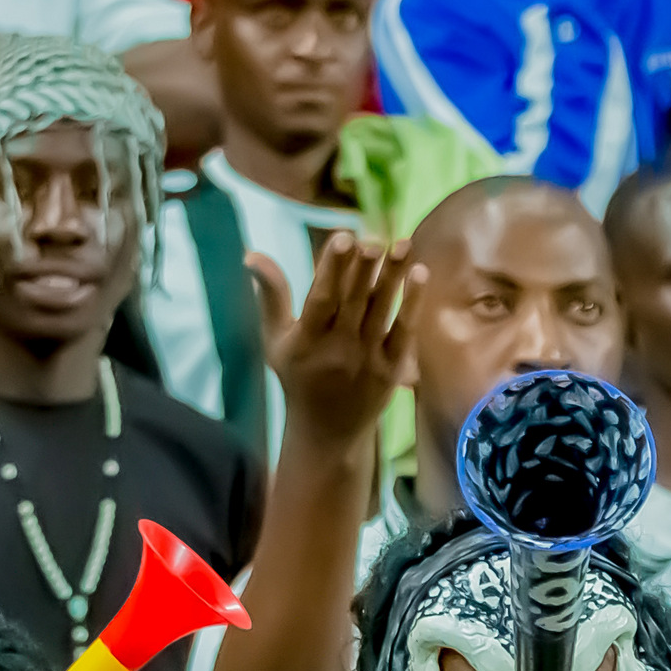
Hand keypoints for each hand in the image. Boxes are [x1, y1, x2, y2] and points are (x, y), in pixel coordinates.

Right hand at [265, 233, 416, 447]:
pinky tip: (419, 272)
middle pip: (354, 302)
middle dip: (365, 268)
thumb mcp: (276, 340)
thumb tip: (251, 254)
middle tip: (375, 237)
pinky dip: (413, 303)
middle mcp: (338, 350)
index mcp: (307, 341)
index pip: (321, 299)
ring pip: (382, 310)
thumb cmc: (299, 377)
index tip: (343, 237)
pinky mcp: (392, 368)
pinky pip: (404, 331)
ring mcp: (368, 359)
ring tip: (402, 243)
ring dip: (393, 277)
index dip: (332, 268)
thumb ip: (270, 296)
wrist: (328, 432)